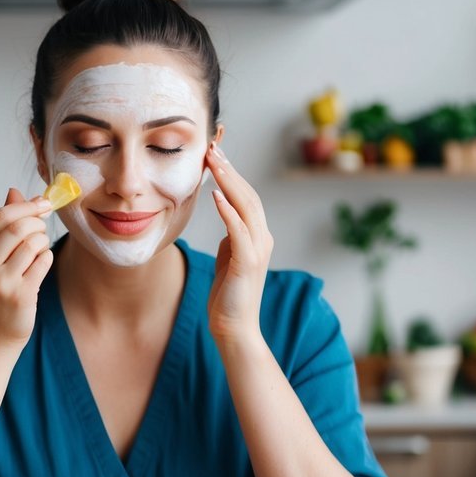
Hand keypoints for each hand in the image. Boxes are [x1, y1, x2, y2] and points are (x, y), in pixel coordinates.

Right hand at [0, 188, 53, 354]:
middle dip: (38, 223)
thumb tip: (15, 192)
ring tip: (38, 252)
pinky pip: (43, 261)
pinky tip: (39, 267)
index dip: (26, 206)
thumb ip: (2, 227)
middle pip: (19, 228)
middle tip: (43, 230)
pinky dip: (47, 258)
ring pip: (34, 243)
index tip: (43, 203)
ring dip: (43, 242)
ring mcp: (0, 283)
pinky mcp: (20, 295)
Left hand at [205, 142, 272, 344]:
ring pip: (245, 206)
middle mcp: (263, 238)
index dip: (232, 175)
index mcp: (258, 236)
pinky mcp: (248, 262)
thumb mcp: (228, 259)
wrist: (234, 328)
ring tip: (213, 162)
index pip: (246, 197)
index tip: (215, 155)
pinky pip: (238, 230)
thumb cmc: (227, 296)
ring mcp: (258, 250)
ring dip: (228, 182)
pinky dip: (228, 210)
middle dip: (229, 170)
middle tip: (212, 148)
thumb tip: (226, 216)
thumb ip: (231, 238)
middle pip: (248, 195)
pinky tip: (216, 195)